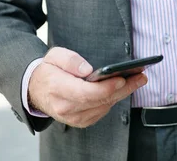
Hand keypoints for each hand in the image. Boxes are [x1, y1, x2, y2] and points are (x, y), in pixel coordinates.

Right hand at [28, 47, 146, 127]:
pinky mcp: (80, 121)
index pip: (86, 93)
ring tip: (138, 79)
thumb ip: (70, 60)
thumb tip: (88, 69)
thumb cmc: (48, 70)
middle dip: (123, 88)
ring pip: (104, 107)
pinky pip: (102, 111)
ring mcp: (73, 117)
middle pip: (100, 101)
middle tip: (141, 77)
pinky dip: (114, 100)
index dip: (106, 87)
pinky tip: (124, 88)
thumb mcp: (54, 56)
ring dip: (123, 94)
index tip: (122, 78)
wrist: (35, 90)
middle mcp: (65, 107)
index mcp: (57, 89)